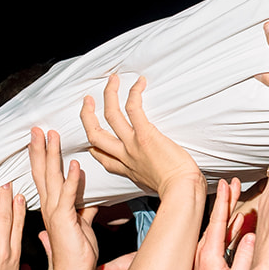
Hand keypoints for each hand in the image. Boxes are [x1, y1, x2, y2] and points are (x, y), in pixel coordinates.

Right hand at [29, 127, 98, 269]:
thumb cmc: (78, 252)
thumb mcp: (83, 224)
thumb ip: (85, 209)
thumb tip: (92, 201)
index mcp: (53, 207)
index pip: (44, 176)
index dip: (42, 156)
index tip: (41, 138)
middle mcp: (50, 207)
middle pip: (42, 172)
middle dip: (40, 149)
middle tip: (37, 128)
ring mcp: (55, 213)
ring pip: (51, 178)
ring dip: (52, 156)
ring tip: (51, 136)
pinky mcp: (65, 220)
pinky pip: (68, 196)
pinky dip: (71, 180)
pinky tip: (74, 164)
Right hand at [80, 75, 200, 196]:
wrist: (181, 189)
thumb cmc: (177, 188)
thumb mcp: (156, 185)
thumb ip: (152, 175)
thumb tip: (161, 171)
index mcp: (128, 169)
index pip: (103, 157)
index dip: (94, 146)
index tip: (92, 140)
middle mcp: (125, 155)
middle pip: (95, 135)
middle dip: (87, 116)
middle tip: (87, 101)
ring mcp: (133, 144)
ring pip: (111, 115)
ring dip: (109, 94)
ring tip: (112, 80)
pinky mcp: (145, 134)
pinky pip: (133, 109)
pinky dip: (134, 93)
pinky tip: (140, 82)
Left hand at [187, 179, 255, 269]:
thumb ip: (245, 258)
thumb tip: (251, 236)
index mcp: (210, 254)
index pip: (218, 221)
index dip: (224, 201)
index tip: (227, 184)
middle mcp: (204, 252)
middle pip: (217, 220)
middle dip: (226, 200)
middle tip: (232, 182)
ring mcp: (204, 257)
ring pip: (218, 228)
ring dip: (227, 212)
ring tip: (236, 196)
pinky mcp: (207, 262)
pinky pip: (219, 239)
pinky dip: (228, 227)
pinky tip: (236, 222)